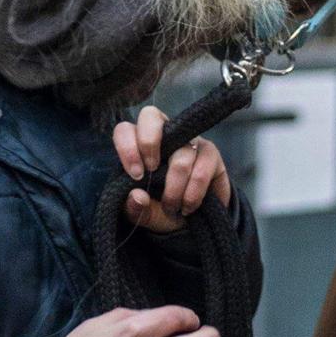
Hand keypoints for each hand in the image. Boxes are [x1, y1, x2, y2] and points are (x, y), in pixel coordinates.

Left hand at [113, 104, 231, 233]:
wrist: (197, 220)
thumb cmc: (165, 210)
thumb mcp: (146, 215)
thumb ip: (136, 209)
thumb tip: (137, 197)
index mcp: (139, 147)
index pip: (125, 130)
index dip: (127, 147)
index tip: (135, 175)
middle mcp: (164, 136)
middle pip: (150, 115)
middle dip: (148, 142)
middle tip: (150, 171)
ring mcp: (187, 140)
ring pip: (180, 156)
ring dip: (174, 190)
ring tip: (172, 208)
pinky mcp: (210, 152)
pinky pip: (201, 170)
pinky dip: (193, 193)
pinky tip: (189, 207)